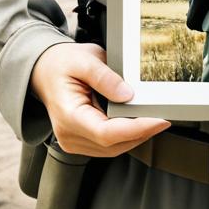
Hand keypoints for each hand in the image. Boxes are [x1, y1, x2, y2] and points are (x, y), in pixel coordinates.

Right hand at [30, 42, 169, 157]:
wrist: (43, 70)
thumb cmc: (61, 64)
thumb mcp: (84, 59)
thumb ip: (105, 77)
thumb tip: (127, 94)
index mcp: (68, 115)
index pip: (107, 133)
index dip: (137, 129)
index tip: (159, 120)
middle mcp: (69, 135)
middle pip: (113, 145)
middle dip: (142, 133)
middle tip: (164, 116)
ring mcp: (73, 141)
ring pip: (113, 149)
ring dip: (136, 136)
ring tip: (153, 118)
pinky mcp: (81, 141)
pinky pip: (108, 145)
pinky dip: (125, 136)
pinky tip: (137, 121)